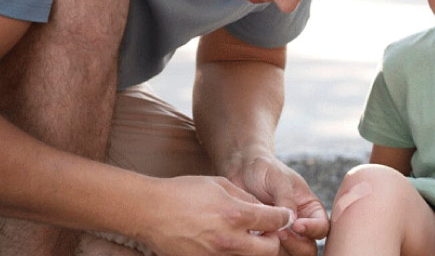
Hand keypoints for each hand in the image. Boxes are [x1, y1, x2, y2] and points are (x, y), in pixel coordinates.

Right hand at [143, 175, 294, 255]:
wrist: (150, 212)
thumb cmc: (183, 192)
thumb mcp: (219, 185)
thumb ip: (246, 198)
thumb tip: (264, 210)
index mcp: (235, 215)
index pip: (275, 221)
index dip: (284, 217)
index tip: (283, 216)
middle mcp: (229, 241)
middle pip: (271, 249)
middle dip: (273, 239)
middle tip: (265, 230)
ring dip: (254, 248)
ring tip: (243, 234)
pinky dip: (235, 253)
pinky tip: (226, 240)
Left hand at [225, 154, 328, 255]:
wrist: (239, 169)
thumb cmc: (263, 168)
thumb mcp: (277, 178)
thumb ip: (286, 198)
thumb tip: (293, 222)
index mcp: (309, 209)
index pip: (322, 227)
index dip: (313, 229)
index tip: (297, 224)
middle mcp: (299, 225)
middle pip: (308, 248)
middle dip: (296, 244)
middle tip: (280, 233)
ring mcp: (282, 235)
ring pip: (289, 254)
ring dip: (280, 249)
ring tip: (265, 232)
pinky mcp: (264, 240)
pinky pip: (268, 252)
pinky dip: (263, 249)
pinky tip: (253, 236)